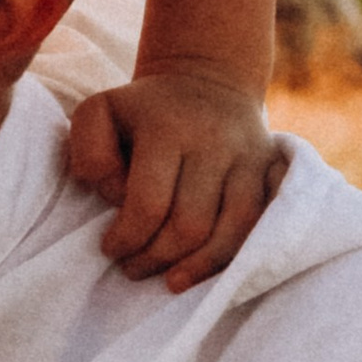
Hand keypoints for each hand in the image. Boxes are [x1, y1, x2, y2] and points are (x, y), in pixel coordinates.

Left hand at [67, 65, 287, 289]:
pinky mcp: (273, 169)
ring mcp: (249, 157)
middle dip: (156, 257)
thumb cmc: (142, 110)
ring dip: (198, 266)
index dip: (127, 238)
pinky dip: (237, 254)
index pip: (149, 203)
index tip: (109, 248)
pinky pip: (263, 225)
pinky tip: (210, 269)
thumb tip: (113, 195)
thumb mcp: (99, 112)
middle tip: (133, 267)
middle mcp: (214, 142)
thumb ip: (88, 150)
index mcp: (167, 128)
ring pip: (233, 231)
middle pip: (190, 225)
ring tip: (169, 281)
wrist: (208, 79)